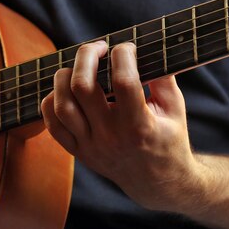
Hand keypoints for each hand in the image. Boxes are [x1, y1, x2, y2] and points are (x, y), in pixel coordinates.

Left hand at [41, 41, 205, 212]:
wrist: (157, 182)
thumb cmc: (169, 138)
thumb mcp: (175, 109)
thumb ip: (164, 78)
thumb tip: (147, 46)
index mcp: (139, 126)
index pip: (123, 81)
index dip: (123, 55)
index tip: (126, 48)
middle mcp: (110, 137)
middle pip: (82, 87)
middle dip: (86, 56)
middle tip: (98, 47)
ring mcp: (91, 146)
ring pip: (62, 104)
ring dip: (65, 77)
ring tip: (79, 67)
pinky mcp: (78, 152)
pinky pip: (52, 124)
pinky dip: (52, 101)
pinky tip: (66, 90)